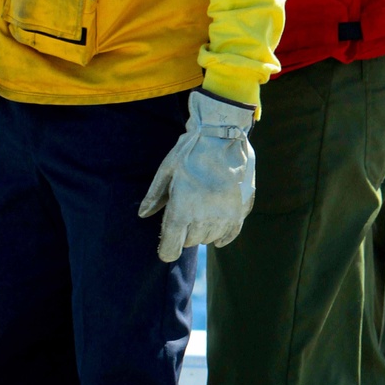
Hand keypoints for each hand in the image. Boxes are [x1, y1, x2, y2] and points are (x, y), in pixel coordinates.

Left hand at [139, 91, 255, 262]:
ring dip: (202, 231)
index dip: (166, 250)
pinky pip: (230, 234)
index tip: (165, 248)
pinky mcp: (240, 210)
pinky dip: (223, 236)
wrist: (224, 134)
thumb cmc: (191, 150)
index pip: (171, 248)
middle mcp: (203, 219)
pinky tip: (218, 234)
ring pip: (209, 238)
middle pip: (190, 242)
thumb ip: (155, 196)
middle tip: (184, 216)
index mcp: (181, 211)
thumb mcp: (167, 170)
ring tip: (201, 214)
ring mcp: (224, 216)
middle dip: (183, 234)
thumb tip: (143, 214)